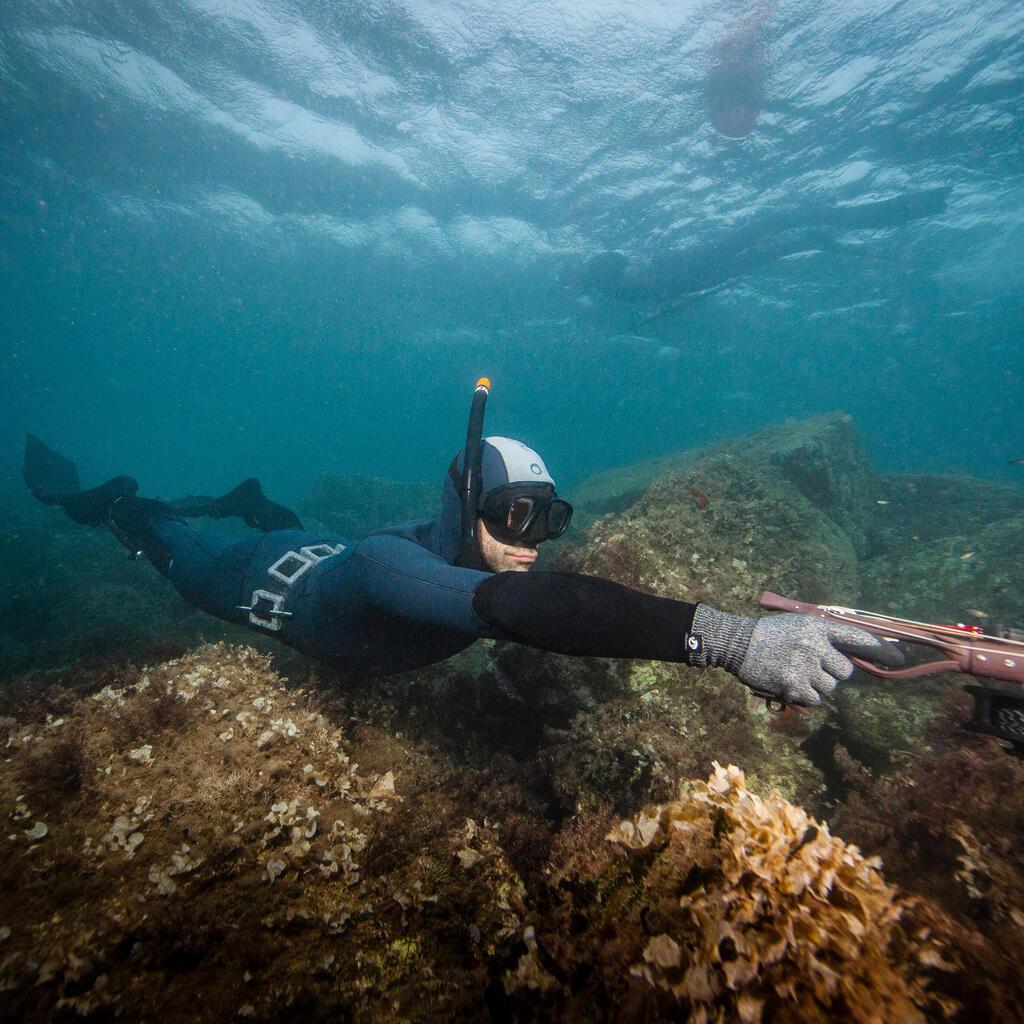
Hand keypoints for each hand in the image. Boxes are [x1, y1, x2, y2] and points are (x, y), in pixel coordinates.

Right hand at [737, 614, 903, 705]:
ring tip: (795, 672)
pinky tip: (788, 681)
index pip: (858, 638)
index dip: (881, 650)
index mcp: (818, 627)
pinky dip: (804, 695)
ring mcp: (804, 666)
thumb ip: (826, 638)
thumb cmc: (771, 635)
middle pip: (845, 671)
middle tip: (812, 666)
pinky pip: (815, 699)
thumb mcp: (799, 626)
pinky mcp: (793, 685)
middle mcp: (814, 645)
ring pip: (830, 688)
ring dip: (816, 685)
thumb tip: (857, 657)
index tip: (900, 659)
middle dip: (833, 672)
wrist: (737, 643)